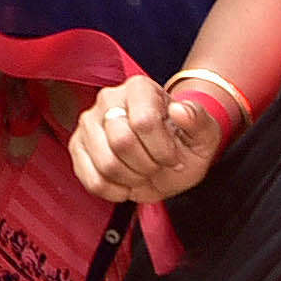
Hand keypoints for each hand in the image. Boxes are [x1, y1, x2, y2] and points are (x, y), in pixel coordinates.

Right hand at [66, 74, 225, 206]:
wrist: (166, 158)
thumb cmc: (184, 143)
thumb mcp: (203, 134)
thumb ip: (198, 119)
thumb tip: (179, 110)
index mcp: (140, 88)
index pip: (144, 122)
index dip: (162, 150)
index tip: (173, 157)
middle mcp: (108, 98)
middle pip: (122, 142)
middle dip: (147, 165)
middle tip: (156, 166)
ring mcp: (88, 122)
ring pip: (106, 163)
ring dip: (132, 179)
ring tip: (141, 173)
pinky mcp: (77, 147)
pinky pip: (91, 179)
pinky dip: (114, 191)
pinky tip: (125, 184)